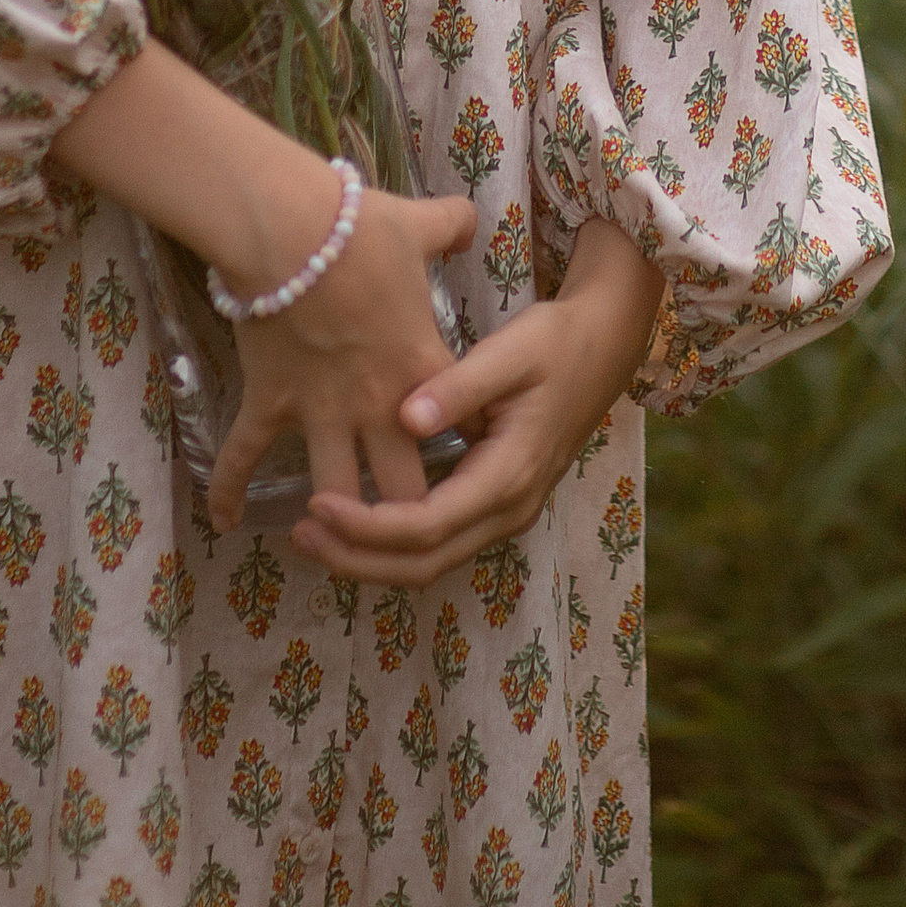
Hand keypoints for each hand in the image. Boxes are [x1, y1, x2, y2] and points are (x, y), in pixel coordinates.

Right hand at [205, 184, 477, 532]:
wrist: (291, 232)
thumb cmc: (362, 231)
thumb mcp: (421, 225)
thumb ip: (452, 226)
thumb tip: (469, 219)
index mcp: (423, 369)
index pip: (465, 429)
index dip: (474, 450)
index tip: (475, 464)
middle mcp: (377, 406)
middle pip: (403, 493)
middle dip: (407, 518)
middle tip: (406, 530)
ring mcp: (320, 411)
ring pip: (334, 494)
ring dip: (335, 520)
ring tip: (333, 537)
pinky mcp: (270, 403)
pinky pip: (245, 456)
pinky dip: (230, 490)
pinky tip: (225, 522)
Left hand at [292, 215, 664, 586]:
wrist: (604, 344)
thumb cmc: (555, 342)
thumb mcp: (511, 352)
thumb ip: (458, 386)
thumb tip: (406, 418)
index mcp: (509, 473)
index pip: (427, 526)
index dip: (368, 526)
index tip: (317, 503)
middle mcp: (509, 508)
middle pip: (424, 563)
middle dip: (357, 557)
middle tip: (301, 532)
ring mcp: (506, 512)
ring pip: (432, 562)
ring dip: (371, 557)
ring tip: (315, 532)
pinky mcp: (497, 503)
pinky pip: (441, 543)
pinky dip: (394, 544)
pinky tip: (358, 522)